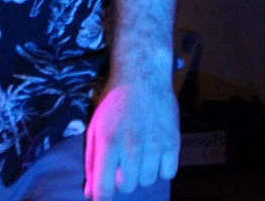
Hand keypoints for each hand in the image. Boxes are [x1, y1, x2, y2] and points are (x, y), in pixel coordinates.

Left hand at [84, 74, 179, 198]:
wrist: (142, 76)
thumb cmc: (114, 102)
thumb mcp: (95, 127)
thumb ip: (91, 161)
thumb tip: (90, 193)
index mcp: (108, 144)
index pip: (104, 188)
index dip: (102, 199)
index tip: (102, 198)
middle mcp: (131, 148)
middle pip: (127, 187)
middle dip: (122, 179)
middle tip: (123, 162)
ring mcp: (154, 146)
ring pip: (147, 182)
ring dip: (141, 173)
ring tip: (139, 155)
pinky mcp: (173, 142)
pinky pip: (168, 173)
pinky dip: (161, 168)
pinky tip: (155, 154)